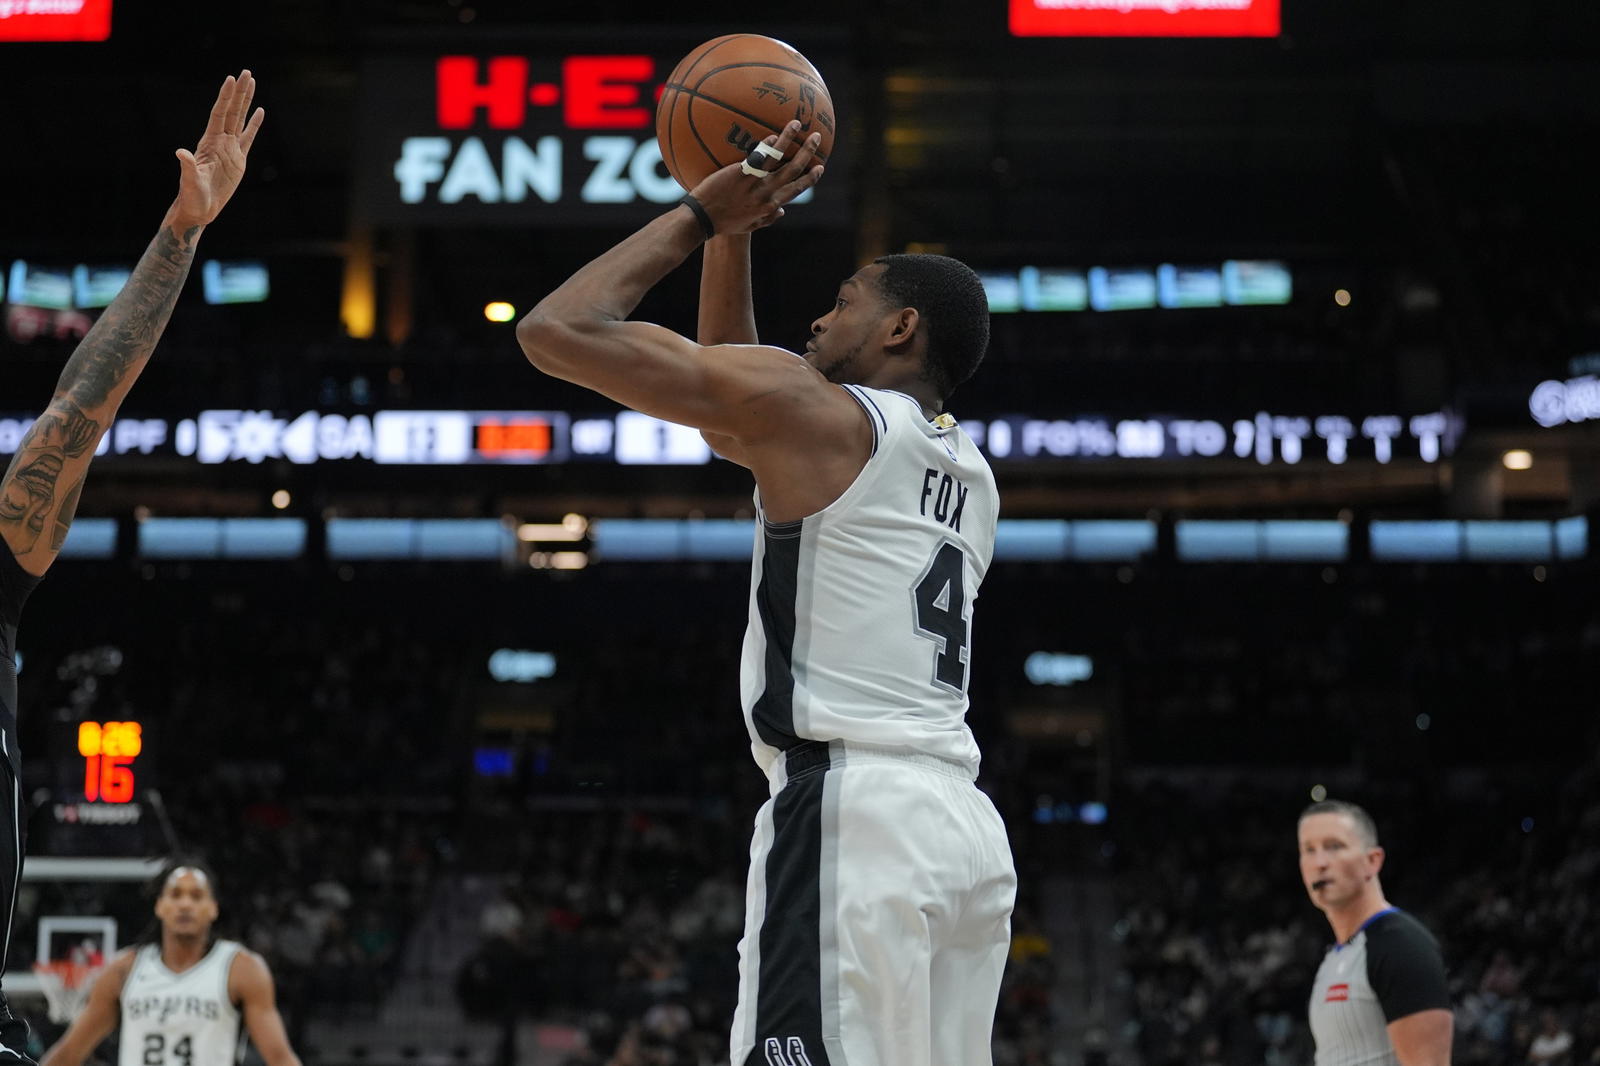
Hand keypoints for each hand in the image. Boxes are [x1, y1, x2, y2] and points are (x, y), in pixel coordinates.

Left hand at [173, 69, 264, 229]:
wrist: (199, 209)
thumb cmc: (192, 197)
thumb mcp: (190, 181)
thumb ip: (187, 166)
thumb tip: (180, 152)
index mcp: (210, 142)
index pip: (219, 114)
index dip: (225, 97)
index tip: (231, 79)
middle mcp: (220, 141)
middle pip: (231, 111)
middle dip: (239, 92)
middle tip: (246, 72)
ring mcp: (230, 149)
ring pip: (240, 119)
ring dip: (246, 101)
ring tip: (252, 82)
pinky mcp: (239, 160)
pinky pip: (248, 137)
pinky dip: (254, 124)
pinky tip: (259, 111)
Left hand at [687, 120, 824, 234]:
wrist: (702, 219)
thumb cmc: (723, 224)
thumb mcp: (748, 226)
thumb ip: (767, 219)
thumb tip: (782, 211)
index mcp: (770, 206)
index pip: (796, 189)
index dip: (810, 178)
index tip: (820, 167)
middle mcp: (766, 194)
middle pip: (794, 170)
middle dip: (808, 152)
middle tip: (817, 137)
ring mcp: (754, 183)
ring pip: (778, 158)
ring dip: (790, 139)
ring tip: (797, 123)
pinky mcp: (740, 173)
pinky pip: (758, 156)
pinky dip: (768, 145)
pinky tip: (774, 134)